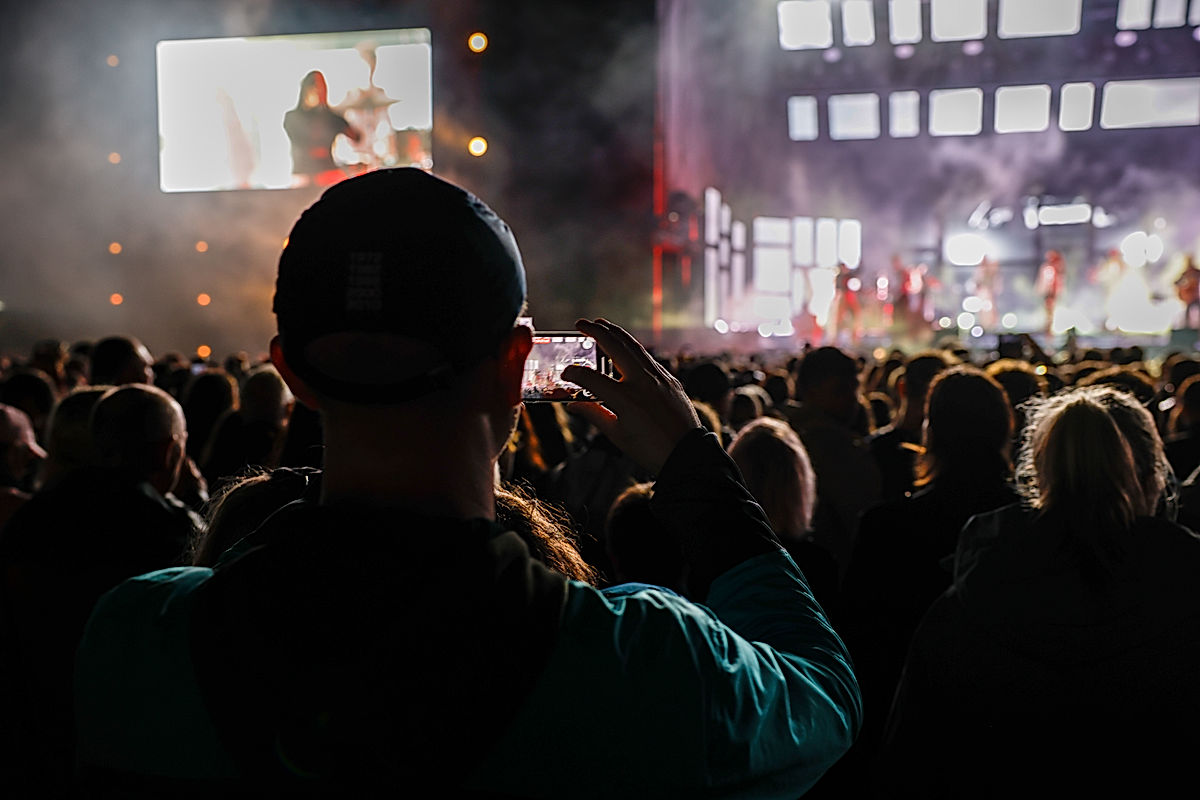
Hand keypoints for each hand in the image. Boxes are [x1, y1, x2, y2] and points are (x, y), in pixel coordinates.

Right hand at [562, 318, 700, 473]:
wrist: (687, 454)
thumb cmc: (651, 450)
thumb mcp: (617, 435)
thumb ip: (593, 414)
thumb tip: (573, 405)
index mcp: (625, 399)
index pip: (591, 378)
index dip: (574, 374)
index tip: (565, 374)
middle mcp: (642, 382)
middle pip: (614, 347)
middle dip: (595, 332)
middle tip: (580, 323)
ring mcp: (659, 377)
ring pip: (633, 346)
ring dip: (615, 333)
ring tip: (600, 325)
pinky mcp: (670, 379)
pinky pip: (647, 357)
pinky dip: (632, 348)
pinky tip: (624, 346)